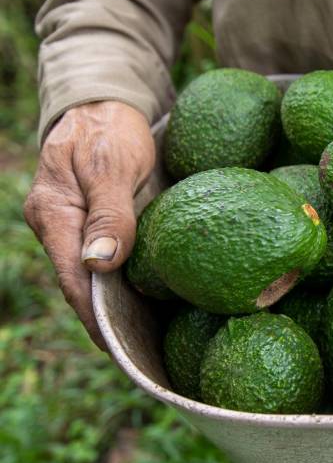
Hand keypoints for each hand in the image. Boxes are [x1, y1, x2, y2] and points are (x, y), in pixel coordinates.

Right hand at [24, 101, 154, 348]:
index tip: (119, 349)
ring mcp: (71, 227)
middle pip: (79, 285)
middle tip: (139, 356)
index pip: (73, 280)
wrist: (104, 106)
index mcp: (54, 215)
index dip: (95, 317)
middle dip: (106, 322)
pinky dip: (119, 283)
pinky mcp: (90, 224)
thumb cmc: (110, 130)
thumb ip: (109, 213)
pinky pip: (102, 261)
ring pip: (90, 277)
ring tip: (147, 340)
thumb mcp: (113, 165)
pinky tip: (147, 300)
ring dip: (114, 306)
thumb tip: (101, 264)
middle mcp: (57, 227)